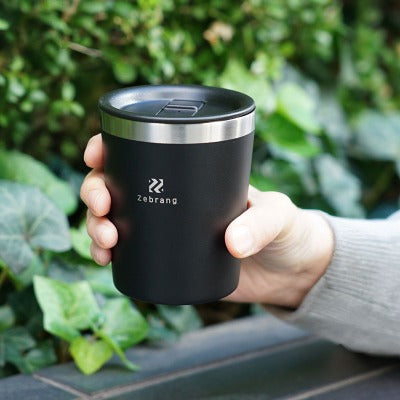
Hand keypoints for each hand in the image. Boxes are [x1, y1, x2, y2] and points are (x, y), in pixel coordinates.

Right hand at [81, 134, 333, 307]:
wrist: (288, 272)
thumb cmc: (288, 231)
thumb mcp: (280, 216)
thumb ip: (262, 224)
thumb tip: (231, 242)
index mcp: (193, 175)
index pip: (144, 153)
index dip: (110, 149)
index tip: (95, 155)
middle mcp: (173, 198)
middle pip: (118, 186)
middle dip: (96, 191)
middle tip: (102, 207)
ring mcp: (167, 230)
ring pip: (115, 218)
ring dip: (96, 225)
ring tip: (105, 240)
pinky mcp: (169, 259)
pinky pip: (128, 252)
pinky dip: (108, 253)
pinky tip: (105, 259)